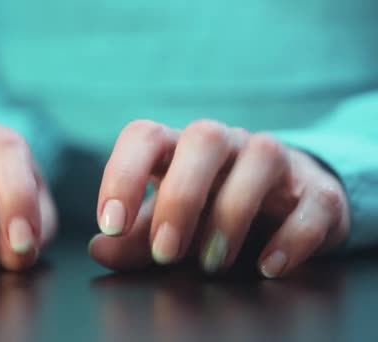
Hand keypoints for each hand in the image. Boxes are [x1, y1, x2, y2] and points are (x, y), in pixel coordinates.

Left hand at [90, 119, 349, 277]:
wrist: (284, 207)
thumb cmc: (210, 211)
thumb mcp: (167, 225)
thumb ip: (134, 238)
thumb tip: (99, 248)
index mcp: (179, 148)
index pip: (145, 136)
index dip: (122, 174)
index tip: (111, 224)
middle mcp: (226, 144)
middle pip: (203, 137)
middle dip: (181, 197)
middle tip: (165, 253)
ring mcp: (275, 160)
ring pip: (260, 158)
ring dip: (231, 215)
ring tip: (211, 265)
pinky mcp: (317, 191)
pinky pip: (312, 202)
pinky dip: (291, 237)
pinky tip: (267, 267)